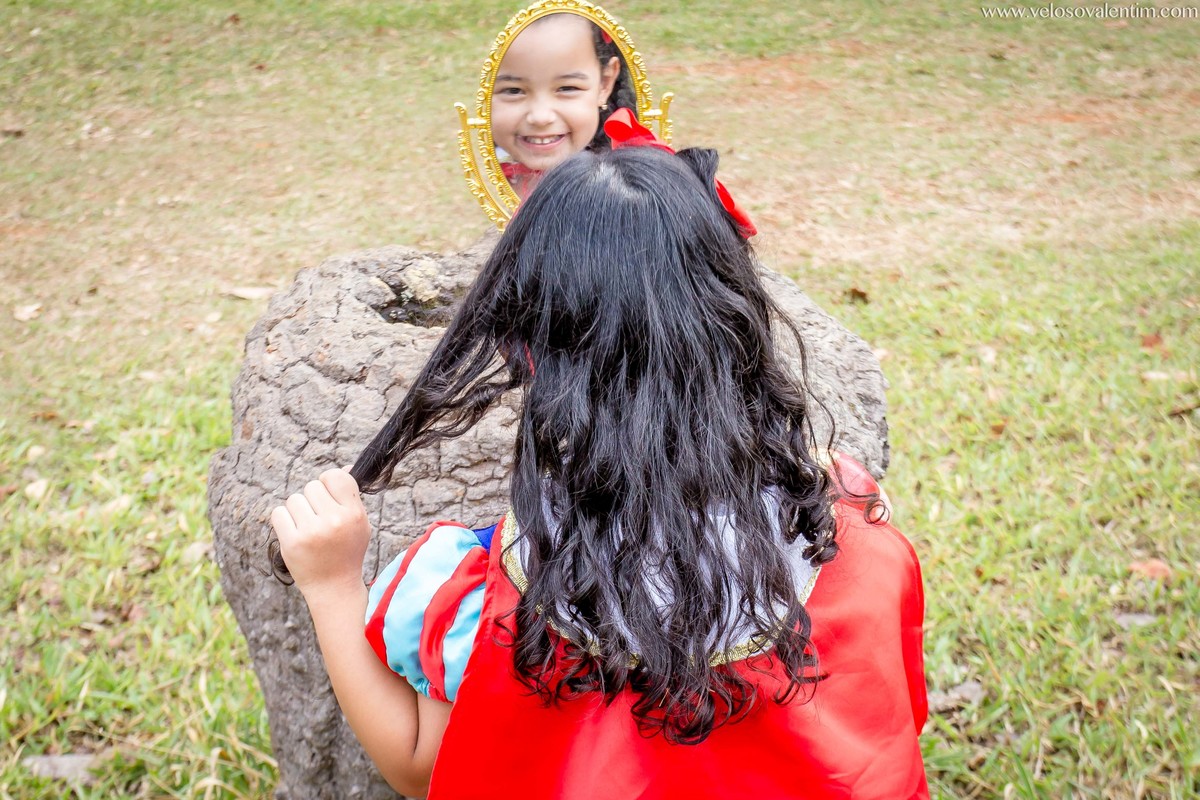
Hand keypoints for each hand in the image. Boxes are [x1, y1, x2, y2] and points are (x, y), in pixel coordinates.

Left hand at [270, 467, 369, 596]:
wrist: (333, 588)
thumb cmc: (347, 552)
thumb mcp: (359, 524)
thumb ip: (350, 497)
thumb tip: (343, 467)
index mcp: (354, 514)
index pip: (335, 476)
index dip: (328, 482)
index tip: (327, 495)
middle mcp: (334, 520)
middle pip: (312, 486)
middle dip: (312, 499)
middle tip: (318, 518)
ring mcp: (311, 532)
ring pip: (294, 499)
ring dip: (297, 510)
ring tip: (307, 528)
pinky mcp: (291, 542)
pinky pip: (278, 513)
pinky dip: (284, 520)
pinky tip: (294, 533)